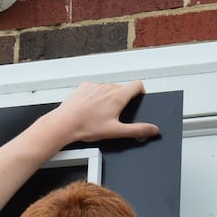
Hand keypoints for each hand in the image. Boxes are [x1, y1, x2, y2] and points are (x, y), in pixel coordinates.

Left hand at [42, 81, 159, 146]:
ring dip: (107, 97)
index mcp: (118, 96)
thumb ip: (137, 130)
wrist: (64, 124)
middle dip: (121, 99)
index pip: (138, 85)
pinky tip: (88, 107)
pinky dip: (94, 95)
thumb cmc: (86, 126)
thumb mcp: (116, 131)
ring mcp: (95, 86)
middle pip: (122, 88)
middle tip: (113, 113)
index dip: (140, 92)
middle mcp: (107, 87)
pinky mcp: (83, 86)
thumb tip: (152, 130)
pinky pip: (94, 88)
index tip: (137, 98)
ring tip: (98, 112)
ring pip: (107, 88)